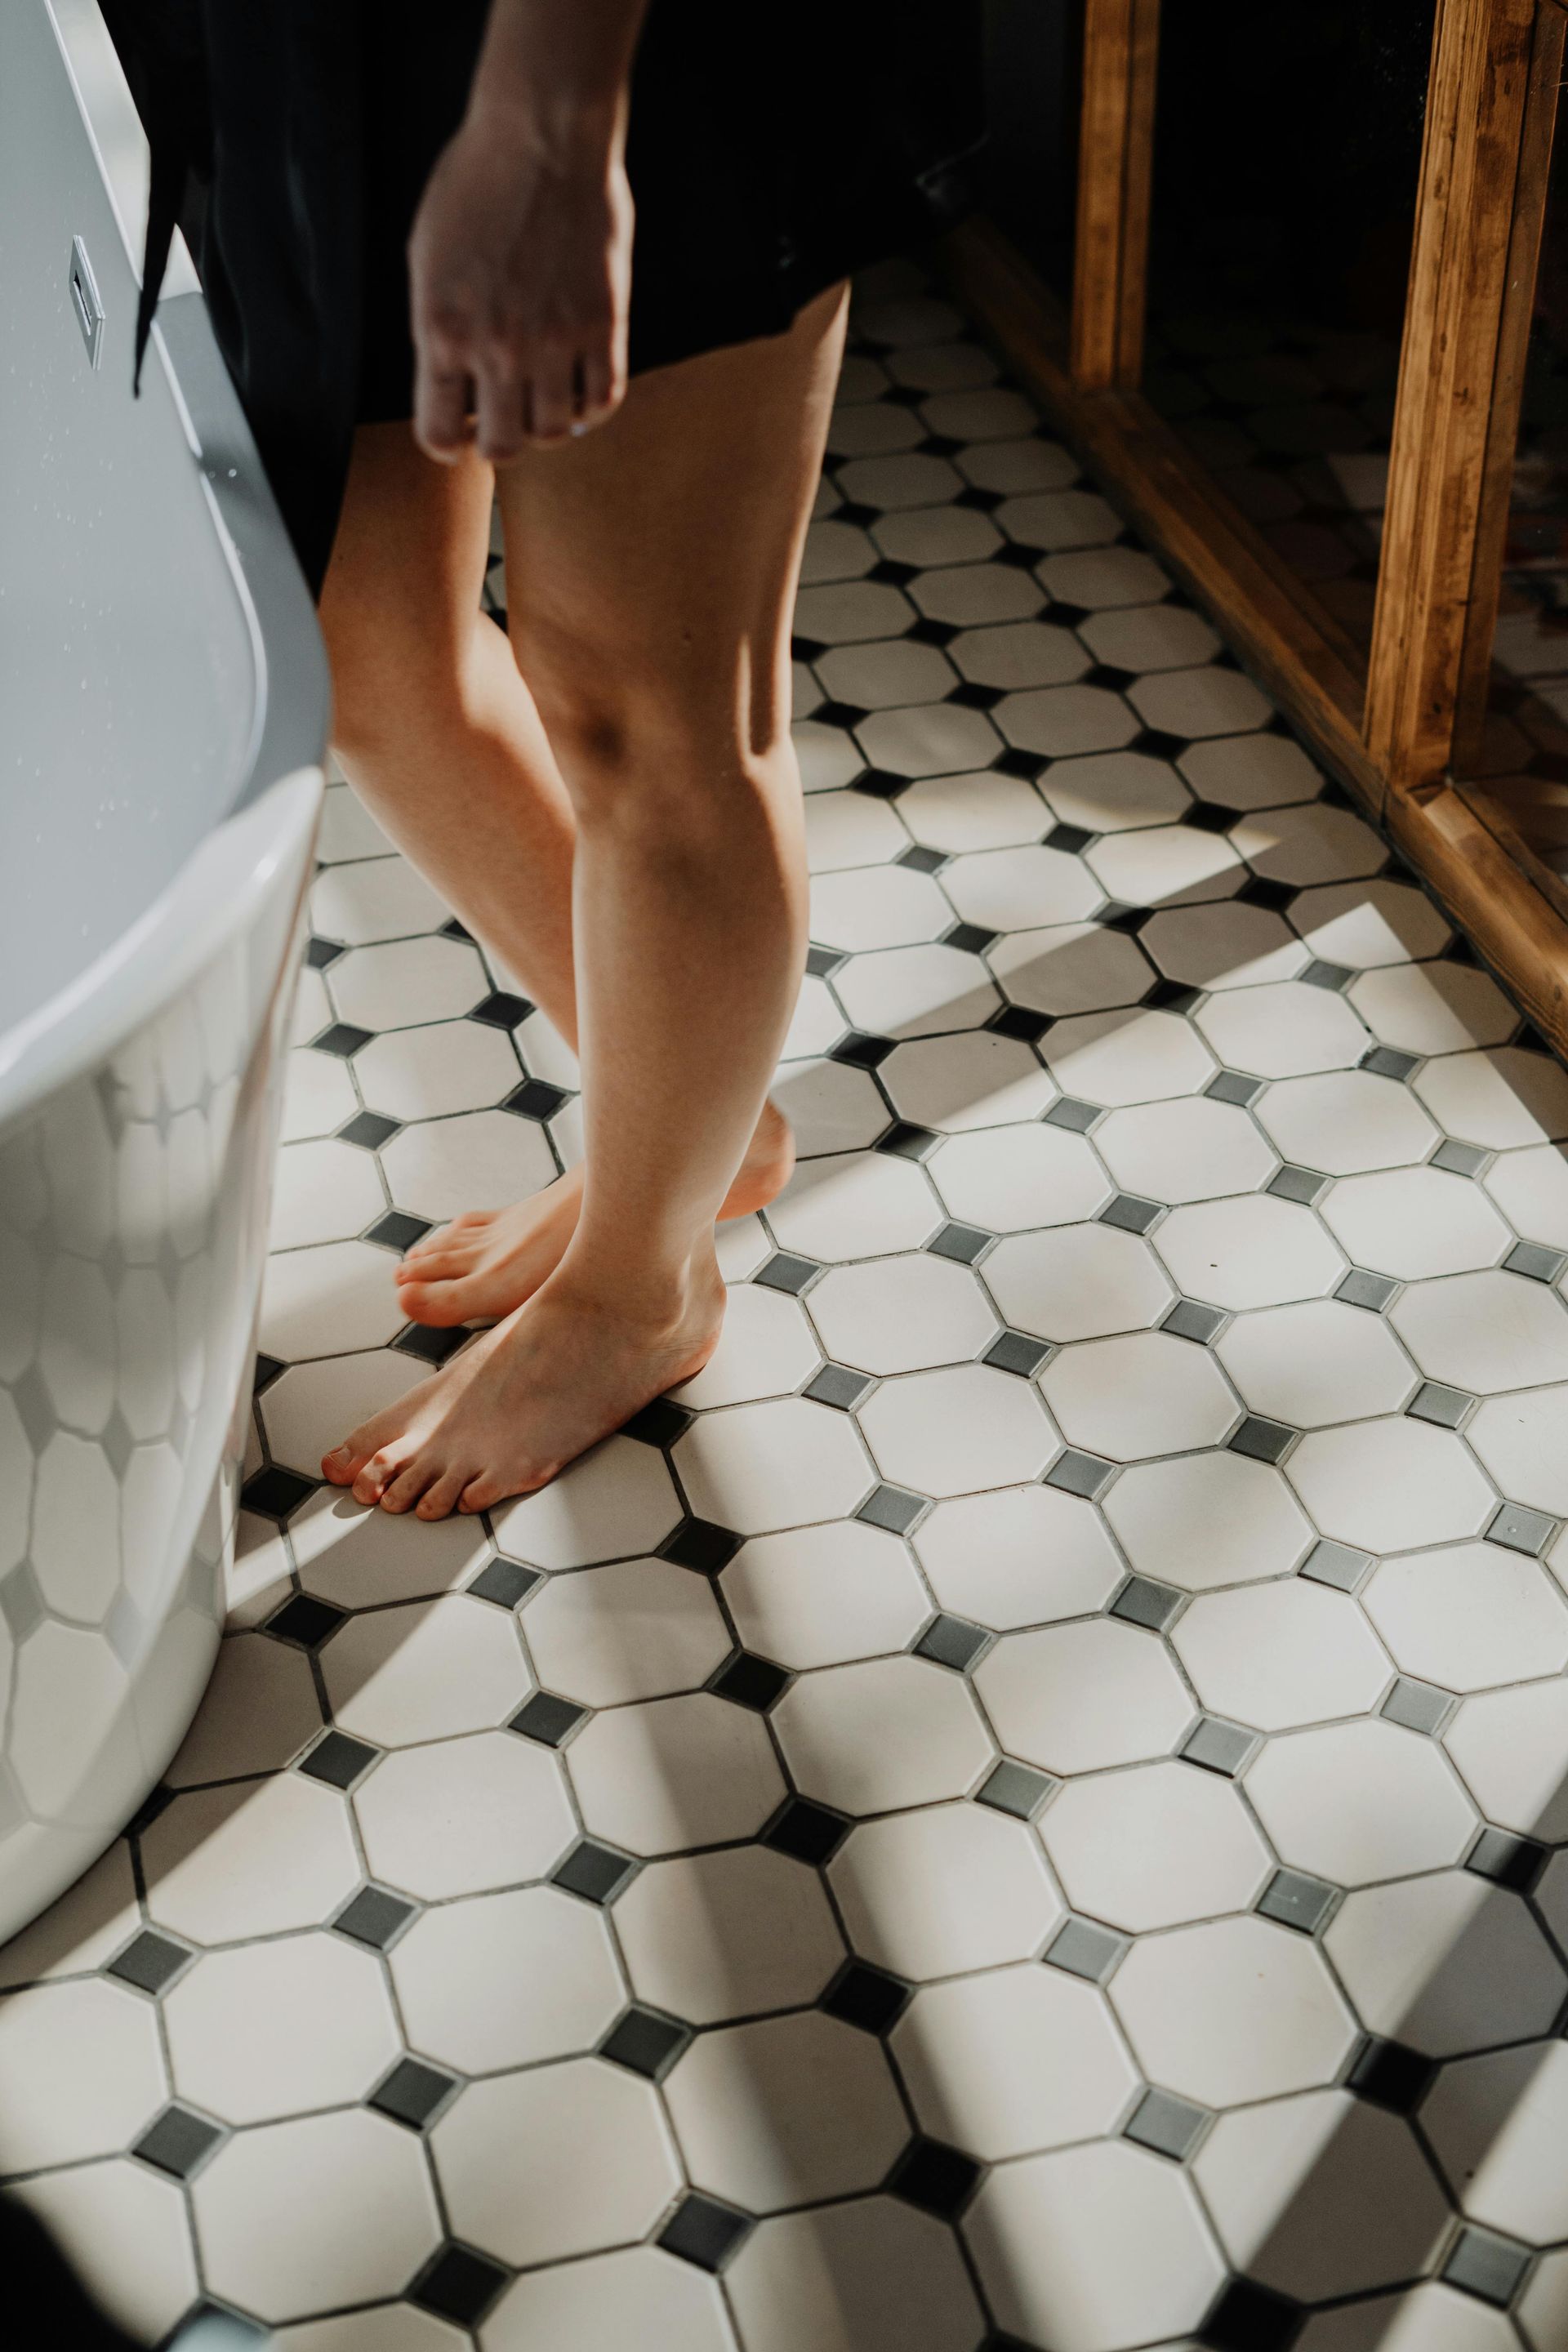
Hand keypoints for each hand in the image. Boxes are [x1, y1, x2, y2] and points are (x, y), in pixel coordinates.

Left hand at [407, 98, 633, 462]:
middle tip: (504, 420)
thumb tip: (451, 376)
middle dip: (500, 442)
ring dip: (548, 425)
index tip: (457, 434)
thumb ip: (435, 322)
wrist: (542, 136)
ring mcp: (554, 341)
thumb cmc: (477, 181)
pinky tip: (583, 390)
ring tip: (545, 400)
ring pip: (554, 432)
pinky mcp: (603, 326)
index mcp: (442, 330)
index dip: (447, 443)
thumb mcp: (427, 254)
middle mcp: (497, 348)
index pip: (438, 433)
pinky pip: (603, 400)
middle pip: (502, 448)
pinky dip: (592, 408)